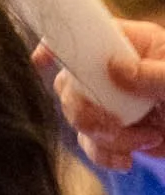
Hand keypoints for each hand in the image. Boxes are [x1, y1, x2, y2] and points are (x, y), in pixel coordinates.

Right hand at [36, 21, 164, 169]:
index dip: (59, 44)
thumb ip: (152, 73)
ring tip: (145, 140)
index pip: (87, 34)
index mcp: (134, 45)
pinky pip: (92, 145)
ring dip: (104, 136)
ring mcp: (114, 103)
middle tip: (116, 123)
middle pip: (69, 83)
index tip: (42, 59)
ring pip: (78, 119)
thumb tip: (114, 67)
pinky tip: (127, 160)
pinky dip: (105, 155)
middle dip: (86, 109)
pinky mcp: (117, 133)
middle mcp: (116, 71)